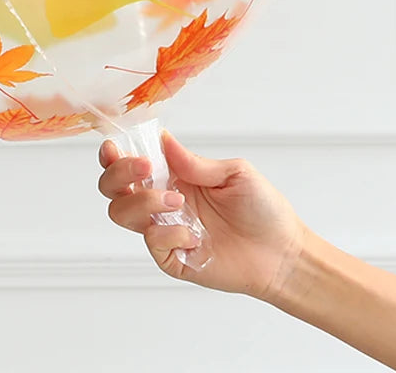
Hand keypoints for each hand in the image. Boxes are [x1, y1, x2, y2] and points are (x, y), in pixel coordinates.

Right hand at [98, 130, 306, 300]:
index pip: (128, 163)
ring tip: (176, 202)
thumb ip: (193, 161)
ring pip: (122, 213)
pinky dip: (169, 233)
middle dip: (118, 174)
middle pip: (112, 188)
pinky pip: (151, 241)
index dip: (114, 155)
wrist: (282, 252)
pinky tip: (194, 235)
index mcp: (173, 176)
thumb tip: (161, 139)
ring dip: (143, 202)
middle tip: (145, 169)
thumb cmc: (264, 210)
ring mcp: (164, 230)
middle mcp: (161, 201)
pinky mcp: (171, 257)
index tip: (116, 148)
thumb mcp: (234, 173)